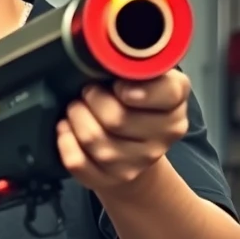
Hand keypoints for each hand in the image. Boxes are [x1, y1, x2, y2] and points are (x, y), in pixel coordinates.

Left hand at [57, 70, 189, 194]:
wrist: (136, 145)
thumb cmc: (135, 103)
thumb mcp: (144, 77)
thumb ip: (136, 66)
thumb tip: (111, 59)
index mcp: (174, 104)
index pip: (164, 94)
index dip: (133, 89)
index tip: (117, 85)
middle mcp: (163, 136)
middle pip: (117, 119)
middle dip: (92, 100)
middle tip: (86, 92)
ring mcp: (139, 162)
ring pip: (95, 141)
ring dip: (76, 119)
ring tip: (75, 109)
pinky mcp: (114, 179)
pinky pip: (79, 163)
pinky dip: (65, 143)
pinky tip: (65, 130)